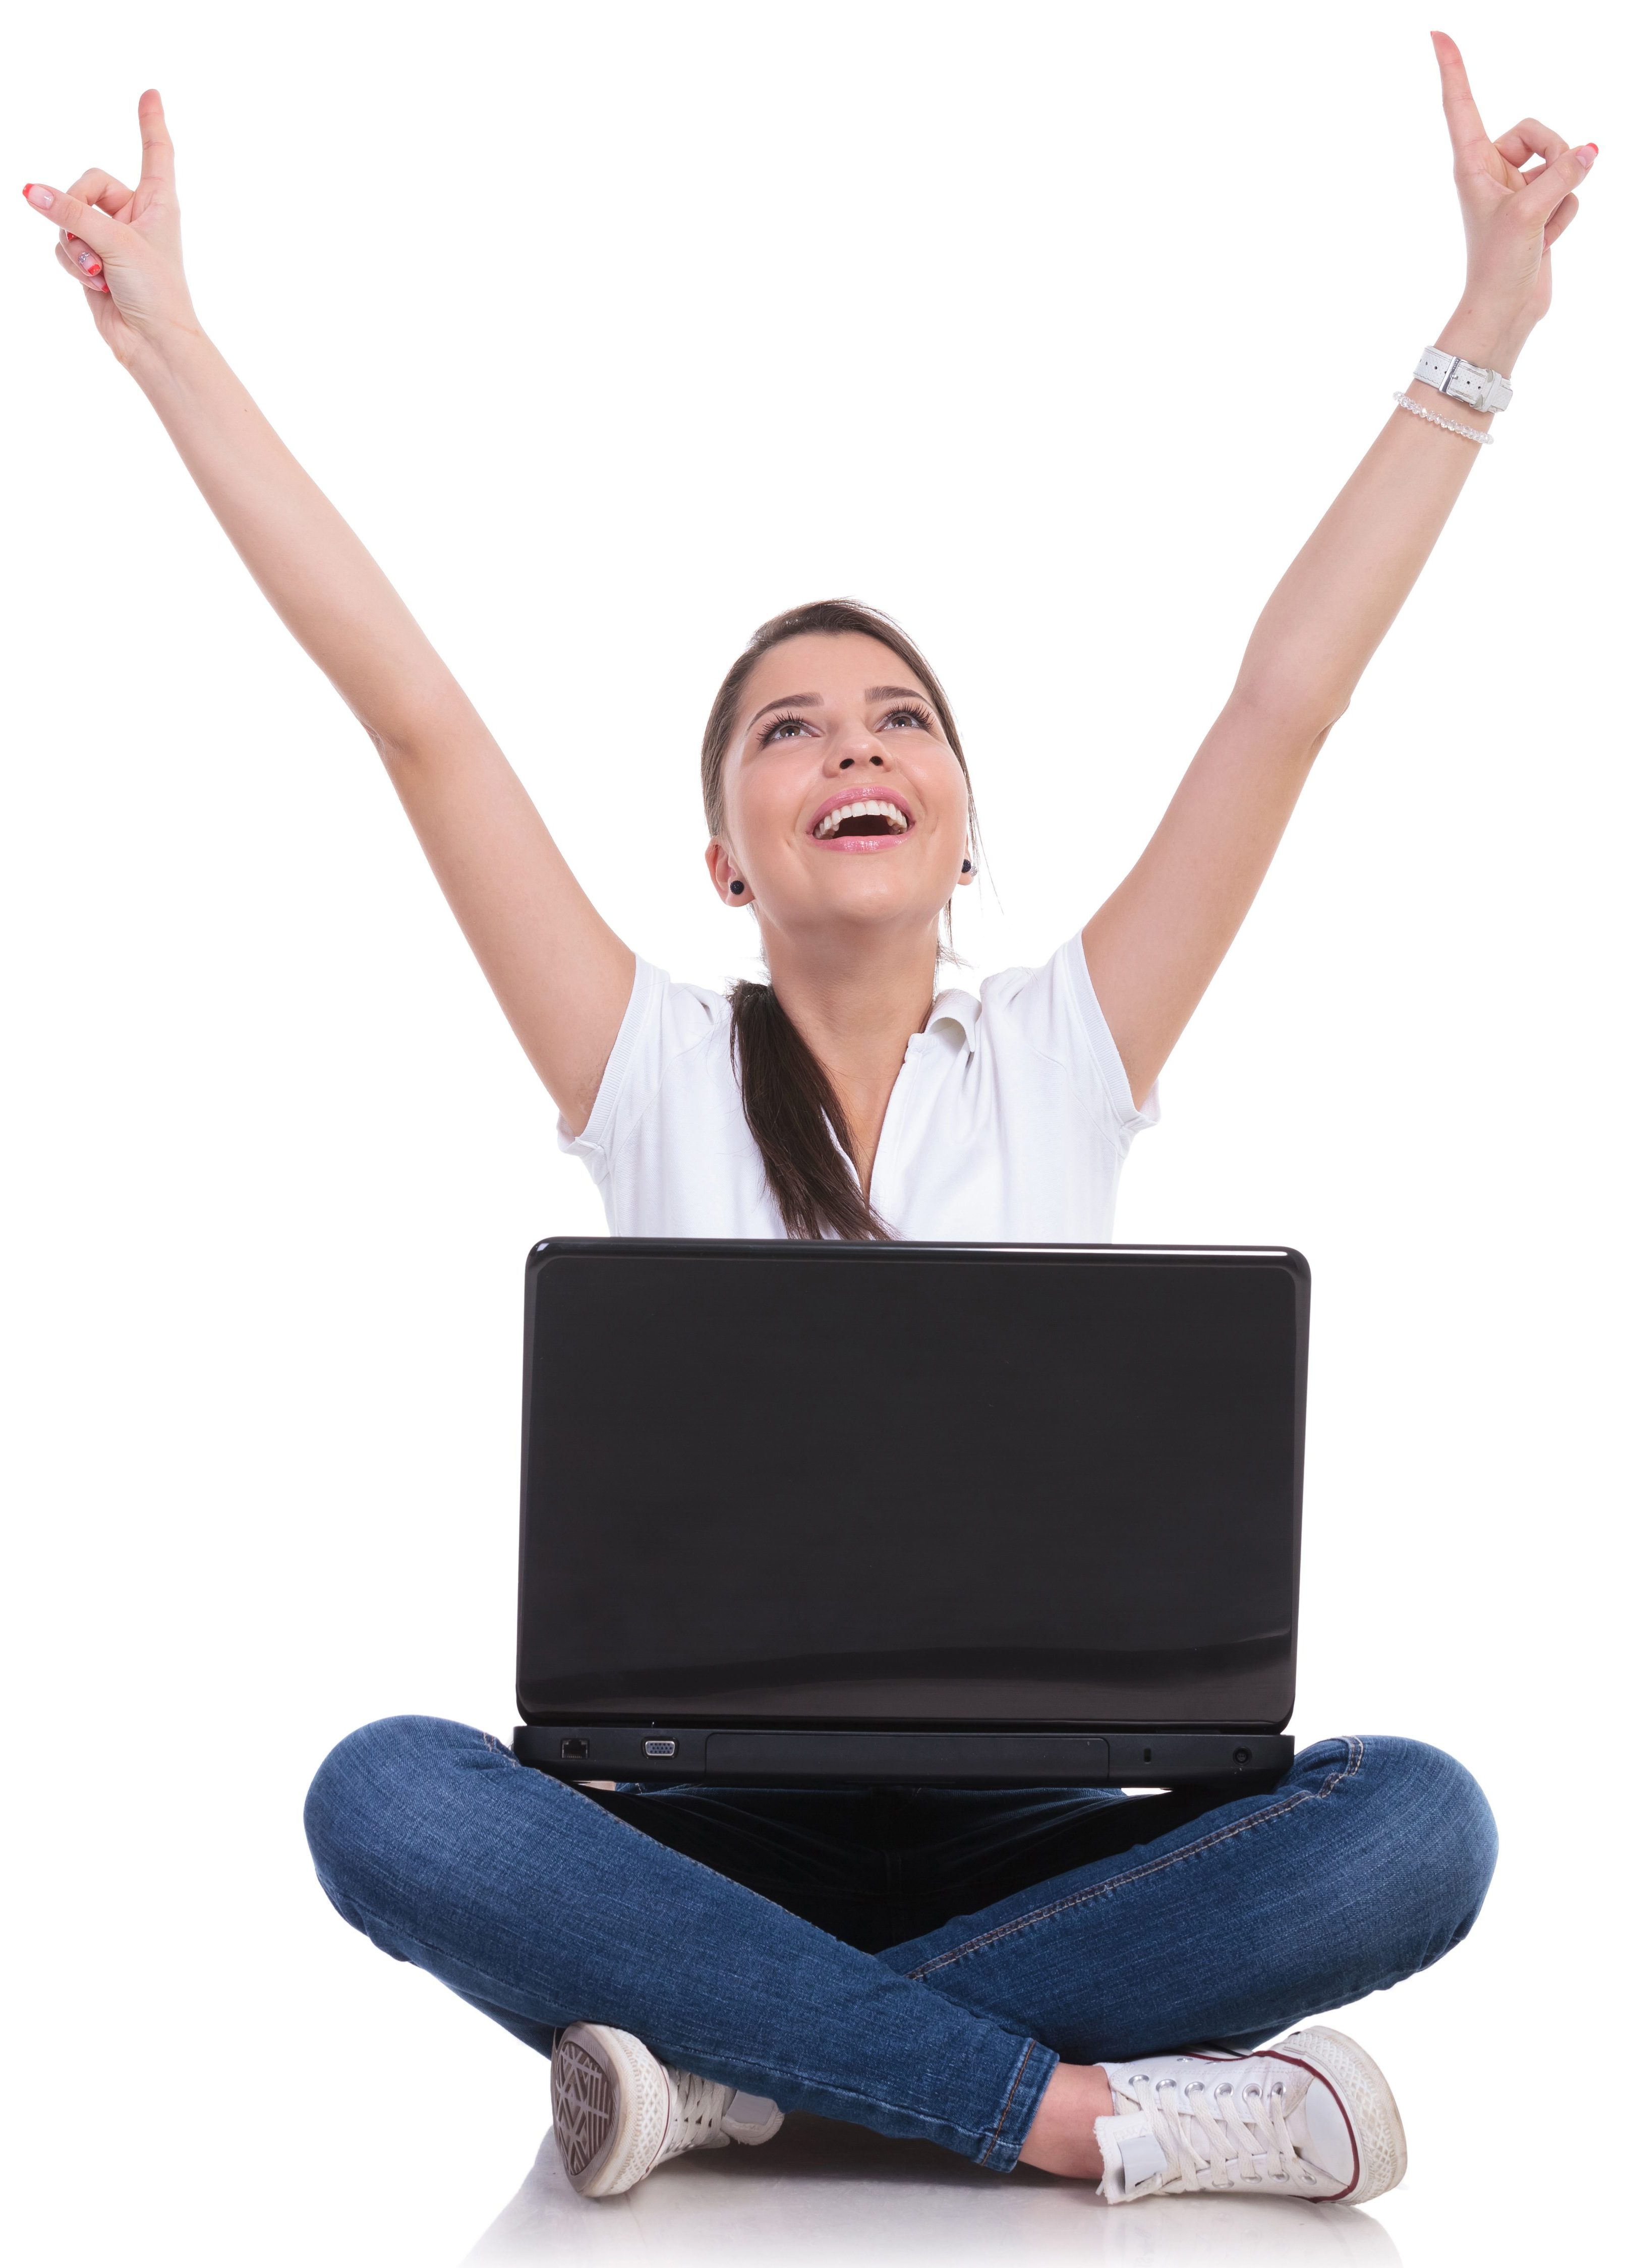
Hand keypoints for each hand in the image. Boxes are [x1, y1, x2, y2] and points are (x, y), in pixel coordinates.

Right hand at [21, 89, 198, 367]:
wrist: (152, 344)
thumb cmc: (155, 293)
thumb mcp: (115, 243)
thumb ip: (71, 213)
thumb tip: (31, 191)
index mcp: (158, 203)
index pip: (155, 153)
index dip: (150, 123)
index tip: (151, 94)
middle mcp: (135, 215)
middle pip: (87, 185)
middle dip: (78, 212)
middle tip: (95, 244)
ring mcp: (111, 238)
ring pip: (69, 219)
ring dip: (76, 246)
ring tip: (101, 274)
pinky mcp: (93, 261)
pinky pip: (64, 245)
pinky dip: (73, 264)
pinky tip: (94, 285)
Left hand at [1432, 30, 1595, 362]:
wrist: (1507, 309)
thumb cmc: (1500, 265)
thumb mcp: (1530, 213)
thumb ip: (1562, 173)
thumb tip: (1589, 150)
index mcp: (1473, 165)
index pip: (1461, 105)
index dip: (1452, 69)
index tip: (1436, 34)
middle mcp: (1492, 170)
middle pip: (1537, 131)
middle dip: (1554, 158)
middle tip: (1542, 201)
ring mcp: (1517, 188)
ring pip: (1560, 162)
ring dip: (1561, 195)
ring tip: (1540, 228)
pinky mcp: (1538, 205)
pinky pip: (1569, 189)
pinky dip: (1564, 215)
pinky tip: (1546, 239)